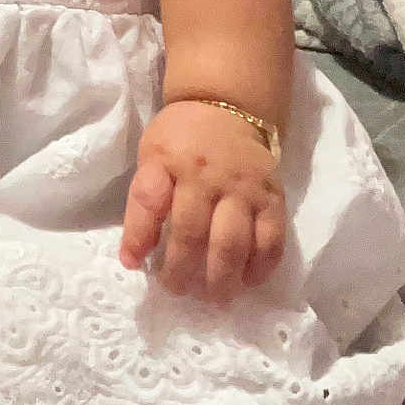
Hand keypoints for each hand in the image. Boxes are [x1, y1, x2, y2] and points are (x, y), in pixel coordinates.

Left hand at [119, 100, 284, 302]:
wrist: (228, 106)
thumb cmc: (181, 138)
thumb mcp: (151, 155)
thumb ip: (143, 201)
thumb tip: (131, 258)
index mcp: (169, 162)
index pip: (149, 200)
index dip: (138, 238)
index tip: (136, 266)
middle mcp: (207, 176)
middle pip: (193, 234)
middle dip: (182, 272)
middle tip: (178, 291)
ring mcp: (244, 188)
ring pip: (233, 243)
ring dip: (221, 278)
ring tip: (214, 298)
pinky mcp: (273, 198)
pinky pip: (272, 240)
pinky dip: (260, 267)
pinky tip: (247, 281)